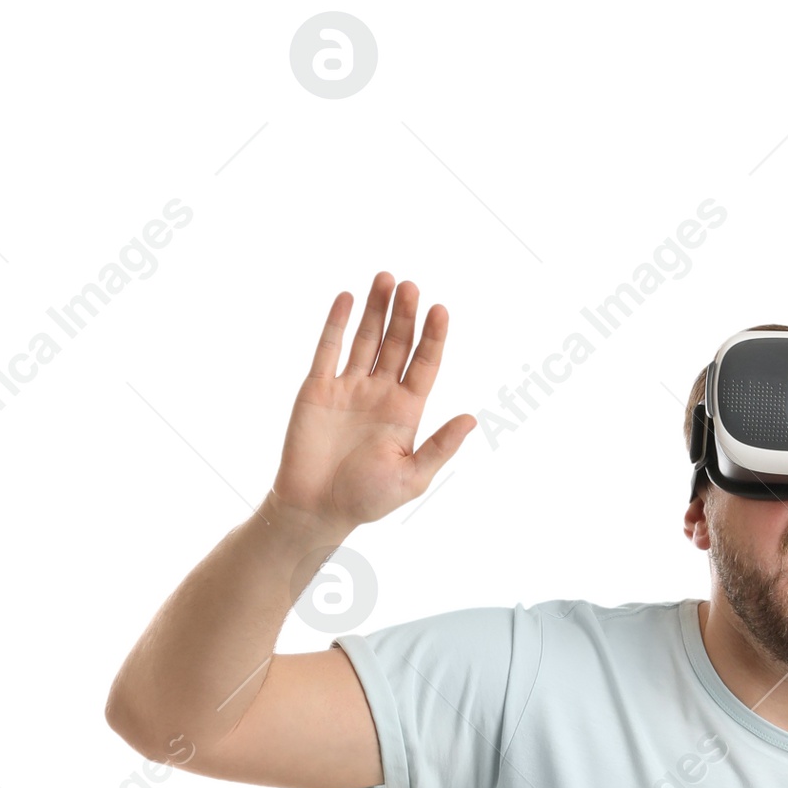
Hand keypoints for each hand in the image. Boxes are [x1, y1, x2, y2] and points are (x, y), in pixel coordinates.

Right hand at [269, 272, 474, 539]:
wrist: (315, 508)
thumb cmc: (366, 499)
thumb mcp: (411, 477)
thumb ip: (440, 447)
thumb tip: (472, 420)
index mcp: (405, 411)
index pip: (424, 364)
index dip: (433, 337)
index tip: (440, 311)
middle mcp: (379, 392)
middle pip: (397, 343)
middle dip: (404, 315)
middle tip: (411, 286)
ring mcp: (348, 387)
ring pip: (366, 338)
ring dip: (376, 309)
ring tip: (386, 279)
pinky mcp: (318, 387)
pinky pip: (329, 348)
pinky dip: (337, 323)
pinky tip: (348, 297)